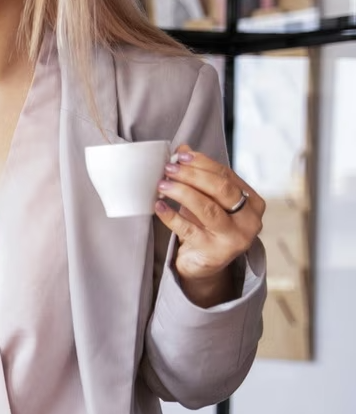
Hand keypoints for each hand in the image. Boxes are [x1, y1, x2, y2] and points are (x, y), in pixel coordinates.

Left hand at [156, 147, 261, 307]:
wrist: (204, 265)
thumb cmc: (206, 227)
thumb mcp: (206, 200)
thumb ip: (199, 175)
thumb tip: (184, 148)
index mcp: (253, 202)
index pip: (226, 175)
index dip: (202, 163)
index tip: (180, 155)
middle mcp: (249, 220)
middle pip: (220, 189)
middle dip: (192, 175)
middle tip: (169, 168)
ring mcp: (234, 237)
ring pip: (206, 208)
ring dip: (182, 192)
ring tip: (162, 185)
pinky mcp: (214, 252)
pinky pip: (189, 229)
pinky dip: (171, 216)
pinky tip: (159, 206)